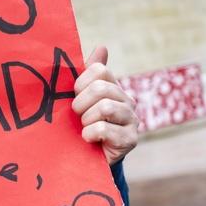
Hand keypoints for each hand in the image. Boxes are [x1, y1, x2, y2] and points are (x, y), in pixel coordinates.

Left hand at [72, 47, 138, 164]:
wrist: (88, 159)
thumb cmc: (81, 125)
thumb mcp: (80, 99)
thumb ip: (87, 74)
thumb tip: (102, 47)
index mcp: (113, 87)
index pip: (100, 70)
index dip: (81, 82)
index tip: (74, 95)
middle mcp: (127, 100)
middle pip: (101, 88)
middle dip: (81, 103)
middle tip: (77, 115)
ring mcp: (132, 120)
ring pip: (105, 108)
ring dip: (86, 120)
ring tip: (84, 128)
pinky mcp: (130, 139)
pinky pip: (104, 129)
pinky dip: (90, 134)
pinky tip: (87, 139)